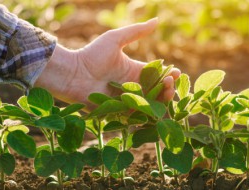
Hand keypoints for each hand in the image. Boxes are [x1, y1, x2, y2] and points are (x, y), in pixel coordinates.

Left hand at [35, 18, 180, 105]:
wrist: (73, 74)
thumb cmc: (92, 55)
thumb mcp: (115, 39)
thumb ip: (136, 32)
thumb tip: (157, 20)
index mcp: (134, 71)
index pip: (157, 75)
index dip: (168, 74)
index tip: (175, 72)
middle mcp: (133, 86)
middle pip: (157, 91)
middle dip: (167, 88)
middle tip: (170, 83)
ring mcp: (127, 100)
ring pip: (150, 104)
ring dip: (161, 100)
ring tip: (166, 92)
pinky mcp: (120, 112)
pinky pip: (137, 115)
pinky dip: (148, 113)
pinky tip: (155, 108)